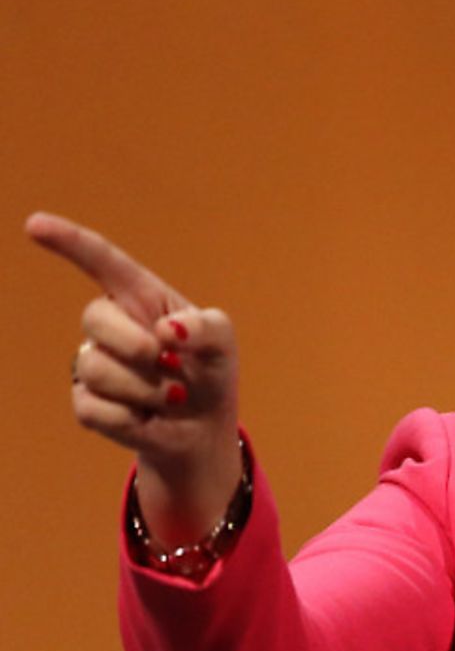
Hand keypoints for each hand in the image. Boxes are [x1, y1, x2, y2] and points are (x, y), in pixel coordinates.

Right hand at [26, 211, 242, 544]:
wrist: (204, 426)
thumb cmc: (209, 371)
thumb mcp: (223, 344)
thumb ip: (207, 326)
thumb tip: (167, 330)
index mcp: (140, 298)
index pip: (101, 261)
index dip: (68, 241)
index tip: (35, 224)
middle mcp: (110, 325)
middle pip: (94, 317)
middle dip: (136, 345)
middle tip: (171, 364)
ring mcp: (92, 362)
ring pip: (98, 368)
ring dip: (148, 389)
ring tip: (172, 395)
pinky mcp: (86, 402)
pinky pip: (95, 408)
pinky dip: (133, 418)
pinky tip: (148, 417)